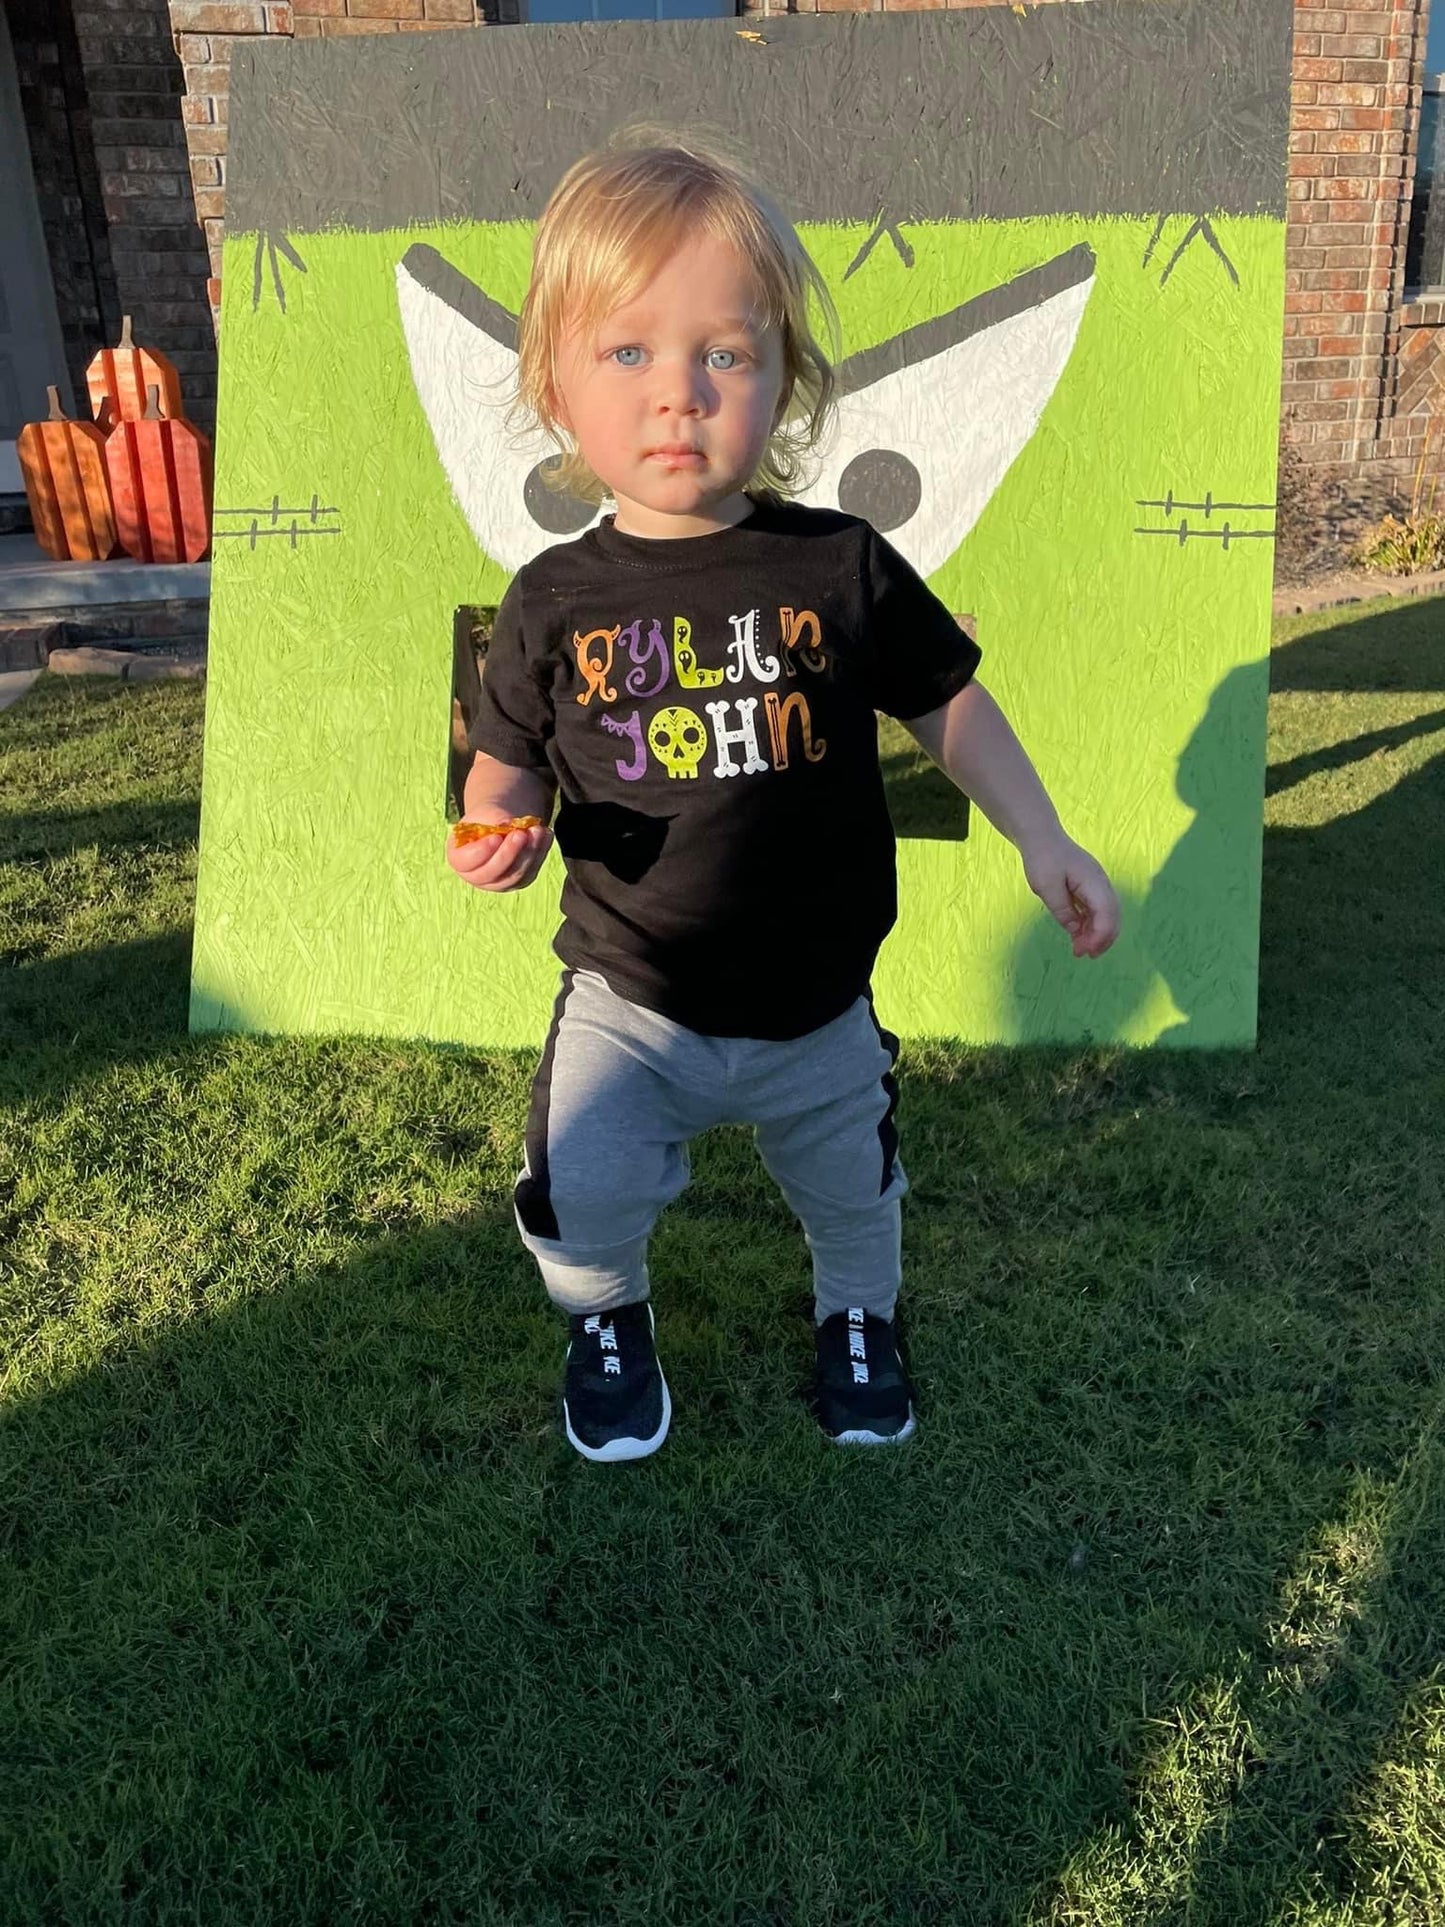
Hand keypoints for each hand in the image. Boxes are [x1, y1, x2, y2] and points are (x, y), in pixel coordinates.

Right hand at [445, 819, 553, 892]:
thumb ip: (494, 820)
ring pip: (515, 875)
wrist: (500, 823)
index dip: (481, 852)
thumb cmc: (487, 818)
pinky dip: (540, 853)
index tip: (496, 837)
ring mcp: (498, 883)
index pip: (466, 862)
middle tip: (521, 834)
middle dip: (509, 853)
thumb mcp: (485, 813)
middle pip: (492, 873)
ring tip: (537, 830)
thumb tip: (508, 826)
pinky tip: (546, 835)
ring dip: (529, 853)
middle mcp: (476, 876)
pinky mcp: (518, 881)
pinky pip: (530, 872)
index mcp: (459, 858)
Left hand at [1021, 834, 1120, 958]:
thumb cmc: (1042, 858)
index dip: (1100, 936)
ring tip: (1079, 950)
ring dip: (1096, 934)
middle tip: (1084, 955)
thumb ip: (1062, 910)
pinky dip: (1091, 925)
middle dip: (1102, 939)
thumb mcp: (1046, 887)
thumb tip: (1075, 930)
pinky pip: (1096, 910)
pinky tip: (1078, 937)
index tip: (1086, 951)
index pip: (1107, 913)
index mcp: (1093, 881)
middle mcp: (1101, 883)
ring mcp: (1097, 885)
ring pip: (1107, 915)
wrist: (1042, 837)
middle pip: (1113, 916)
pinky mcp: (1090, 888)